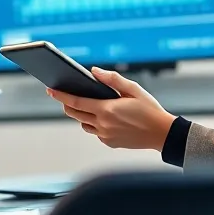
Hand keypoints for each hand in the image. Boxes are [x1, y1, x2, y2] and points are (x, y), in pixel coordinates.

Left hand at [46, 68, 174, 150]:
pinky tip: (103, 117)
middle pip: (74, 114)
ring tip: (87, 105)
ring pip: (84, 124)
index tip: (50, 90)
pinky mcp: (110, 143)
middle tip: (65, 96)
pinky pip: (95, 132)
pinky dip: (95, 124)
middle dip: (67, 104)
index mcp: (106, 109)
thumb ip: (112, 79)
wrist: (163, 134)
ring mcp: (105, 135)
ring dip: (81, 115)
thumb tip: (93, 71)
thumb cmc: (149, 109)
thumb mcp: (134, 89)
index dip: (60, 96)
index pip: (75, 102)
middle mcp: (102, 124)